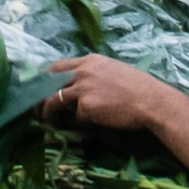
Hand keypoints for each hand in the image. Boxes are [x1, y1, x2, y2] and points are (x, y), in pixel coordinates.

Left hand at [46, 54, 182, 130]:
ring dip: (48, 113)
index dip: (47, 78)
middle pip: (49, 81)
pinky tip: (87, 127)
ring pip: (53, 100)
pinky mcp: (86, 107)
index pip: (58, 66)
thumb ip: (94, 74)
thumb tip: (78, 87)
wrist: (152, 101)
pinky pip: (75, 118)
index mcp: (90, 61)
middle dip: (39, 95)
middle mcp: (83, 71)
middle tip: (36, 107)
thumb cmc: (139, 88)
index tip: (41, 89)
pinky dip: (79, 125)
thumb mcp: (114, 71)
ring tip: (48, 122)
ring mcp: (83, 89)